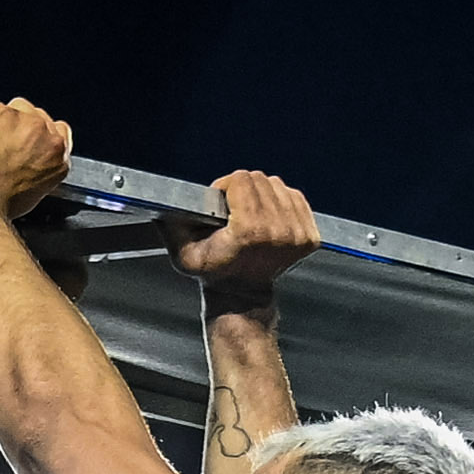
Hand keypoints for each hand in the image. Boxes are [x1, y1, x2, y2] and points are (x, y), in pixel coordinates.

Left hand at [0, 98, 75, 216]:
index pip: (59, 133)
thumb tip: (28, 164)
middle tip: (4, 148)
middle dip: (22, 130)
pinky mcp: (0, 112)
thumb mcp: (33, 192)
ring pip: (17, 109)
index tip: (30, 144)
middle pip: (38, 118)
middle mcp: (45, 133)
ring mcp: (23, 120)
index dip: (41, 137)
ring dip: (5, 122)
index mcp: (58, 155)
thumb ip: (40, 169)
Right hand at [167, 168, 316, 292]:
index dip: (226, 186)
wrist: (243, 294)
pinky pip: (296, 198)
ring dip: (263, 194)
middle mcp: (279, 231)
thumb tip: (163, 203)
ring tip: (251, 213)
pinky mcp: (310, 236)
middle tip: (235, 208)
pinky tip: (268, 217)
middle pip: (262, 180)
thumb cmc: (214, 273)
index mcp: (250, 232)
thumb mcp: (184, 254)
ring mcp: (298, 234)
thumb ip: (173, 226)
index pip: (242, 179)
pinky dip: (281, 202)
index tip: (221, 202)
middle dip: (244, 189)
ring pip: (279, 186)